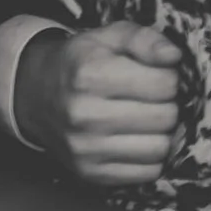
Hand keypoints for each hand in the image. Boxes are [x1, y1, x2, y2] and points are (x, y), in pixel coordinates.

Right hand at [14, 22, 184, 185]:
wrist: (37, 95)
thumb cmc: (85, 61)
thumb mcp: (113, 36)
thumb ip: (146, 40)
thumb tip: (173, 56)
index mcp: (91, 76)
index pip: (164, 85)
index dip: (171, 78)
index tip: (159, 76)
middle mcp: (84, 116)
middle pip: (165, 118)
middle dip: (169, 105)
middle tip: (156, 99)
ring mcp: (84, 149)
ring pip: (159, 149)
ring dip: (163, 133)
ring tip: (149, 119)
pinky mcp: (89, 173)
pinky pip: (146, 173)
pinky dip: (152, 158)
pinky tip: (140, 139)